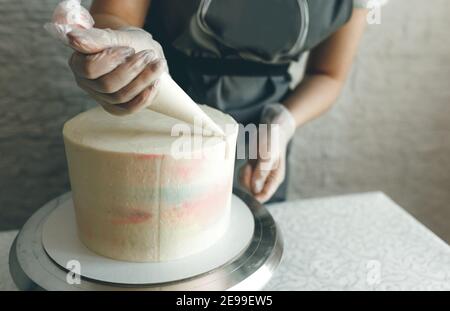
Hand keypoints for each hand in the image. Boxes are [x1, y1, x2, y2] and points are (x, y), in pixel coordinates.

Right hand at [44, 1, 167, 115]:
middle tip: (149, 54)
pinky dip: (144, 98)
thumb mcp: (116, 36)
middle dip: (132, 70)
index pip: (90, 69)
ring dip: (143, 81)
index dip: (112, 60)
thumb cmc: (125, 42)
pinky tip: (155, 84)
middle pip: (107, 85)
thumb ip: (96, 38)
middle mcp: (85, 82)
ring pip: (119, 97)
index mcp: (78, 63)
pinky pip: (128, 109)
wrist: (139, 52)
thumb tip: (71, 38)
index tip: (129, 49)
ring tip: (158, 64)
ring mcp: (100, 97)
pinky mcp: (114, 107)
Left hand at [239, 104, 295, 202]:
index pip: (263, 196)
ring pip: (246, 184)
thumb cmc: (272, 139)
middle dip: (247, 181)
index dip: (253, 195)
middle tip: (249, 167)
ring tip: (249, 162)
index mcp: (275, 178)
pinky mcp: (253, 168)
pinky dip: (243, 170)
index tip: (247, 183)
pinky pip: (244, 176)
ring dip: (244, 175)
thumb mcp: (268, 154)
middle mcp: (268, 178)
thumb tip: (255, 189)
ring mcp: (260, 174)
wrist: (272, 126)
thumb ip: (262, 171)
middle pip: (253, 192)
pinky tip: (247, 162)